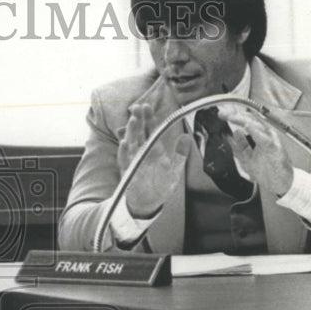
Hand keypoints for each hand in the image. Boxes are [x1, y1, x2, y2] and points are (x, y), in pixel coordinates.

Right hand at [118, 103, 191, 217]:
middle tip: (138, 108)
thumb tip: (186, 138)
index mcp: (153, 149)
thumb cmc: (160, 186)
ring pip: (131, 144)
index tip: (146, 106)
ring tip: (133, 121)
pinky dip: (124, 152)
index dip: (148, 118)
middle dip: (138, 120)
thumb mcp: (174, 170)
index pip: (150, 130)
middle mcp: (141, 153)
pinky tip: (125, 143)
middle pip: (139, 133)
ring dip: (131, 132)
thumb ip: (180, 154)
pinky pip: (125, 161)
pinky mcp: (128, 172)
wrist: (148, 202)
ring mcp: (133, 161)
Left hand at [218, 107, 294, 195]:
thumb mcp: (249, 157)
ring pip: (258, 125)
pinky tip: (246, 126)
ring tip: (232, 117)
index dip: (235, 117)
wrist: (282, 183)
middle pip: (252, 120)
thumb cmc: (269, 171)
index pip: (248, 122)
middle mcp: (268, 136)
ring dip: (244, 120)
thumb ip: (242, 145)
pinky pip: (264, 136)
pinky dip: (255, 130)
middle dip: (236, 115)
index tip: (223, 115)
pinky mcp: (274, 147)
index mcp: (262, 137)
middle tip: (224, 114)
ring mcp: (272, 140)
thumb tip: (233, 133)